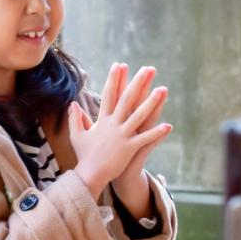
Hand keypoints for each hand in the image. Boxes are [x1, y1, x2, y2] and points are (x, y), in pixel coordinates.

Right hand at [67, 63, 172, 196]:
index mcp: (102, 120)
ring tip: (163, 89)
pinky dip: (156, 133)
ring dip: (151, 102)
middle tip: (148, 69)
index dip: (114, 79)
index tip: (119, 65)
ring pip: (139, 116)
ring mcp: (122, 136)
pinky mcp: (129, 148)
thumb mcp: (77, 135)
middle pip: (127, 99)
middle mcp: (113, 125)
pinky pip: (145, 139)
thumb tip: (73, 104)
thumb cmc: (84, 155)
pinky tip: (168, 126)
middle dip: (138, 83)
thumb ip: (76, 118)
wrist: (89, 174)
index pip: (109, 95)